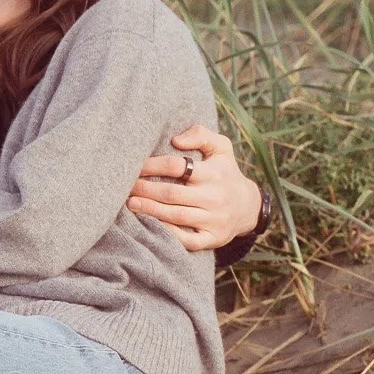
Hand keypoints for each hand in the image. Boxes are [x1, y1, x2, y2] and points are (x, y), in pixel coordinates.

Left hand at [127, 127, 261, 252]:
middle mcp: (215, 197)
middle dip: (145, 189)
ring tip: (130, 203)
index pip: (177, 166)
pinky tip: (150, 225)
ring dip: (150, 210)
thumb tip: (175, 140)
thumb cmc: (225, 171)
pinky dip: (168, 233)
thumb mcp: (221, 147)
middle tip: (126, 186)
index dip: (152, 166)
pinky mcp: (212, 238)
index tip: (135, 166)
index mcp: (214, 173)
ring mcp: (214, 220)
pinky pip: (188, 240)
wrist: (248, 206)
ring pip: (176, 216)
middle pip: (172, 193)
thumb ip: (200, 134)